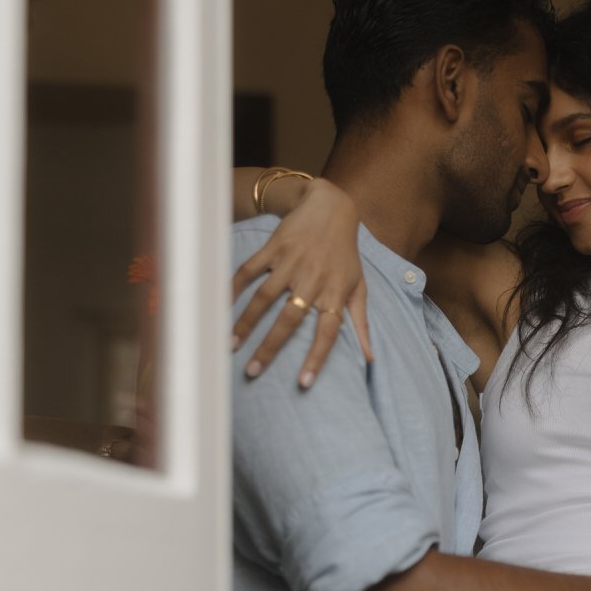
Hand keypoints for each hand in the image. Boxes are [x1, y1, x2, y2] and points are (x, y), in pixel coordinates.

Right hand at [231, 178, 372, 386]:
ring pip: (265, 297)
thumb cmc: (345, 254)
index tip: (303, 383)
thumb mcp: (360, 286)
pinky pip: (250, 270)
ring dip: (246, 322)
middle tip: (252, 372)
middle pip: (290, 319)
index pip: (328, 331)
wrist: (330, 207)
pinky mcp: (274, 247)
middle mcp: (313, 279)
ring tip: (230, 345)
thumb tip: (370, 359)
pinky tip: (220, 308)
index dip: (317, 357)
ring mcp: (291, 262)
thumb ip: (362, 323)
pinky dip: (234, 288)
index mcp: (336, 292)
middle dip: (270, 347)